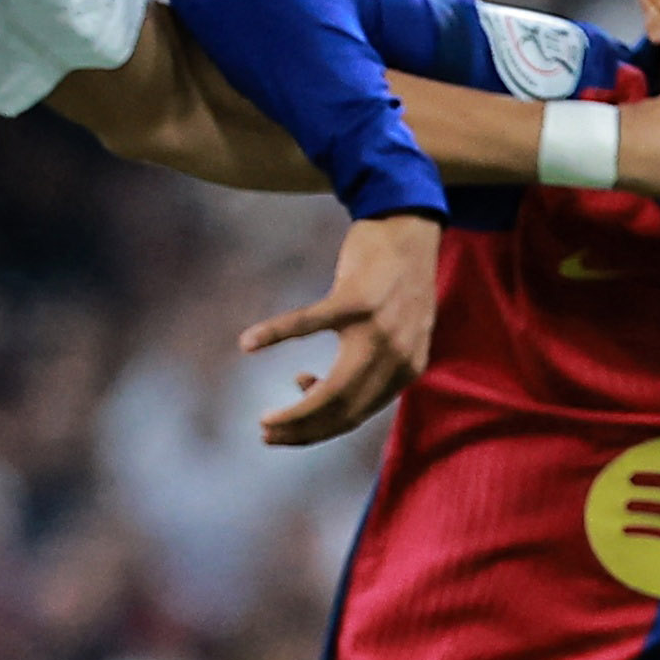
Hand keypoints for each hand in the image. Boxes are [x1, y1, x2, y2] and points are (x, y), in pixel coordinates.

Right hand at [239, 212, 441, 445]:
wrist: (411, 225)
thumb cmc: (394, 279)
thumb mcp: (394, 331)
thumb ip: (365, 363)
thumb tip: (310, 384)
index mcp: (407, 368)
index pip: (357, 416)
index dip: (317, 430)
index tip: (286, 433)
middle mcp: (395, 355)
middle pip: (343, 411)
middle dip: (302, 431)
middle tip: (267, 434)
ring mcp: (376, 328)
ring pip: (331, 389)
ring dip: (295, 412)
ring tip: (266, 421)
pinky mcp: (353, 297)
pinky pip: (307, 324)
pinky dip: (275, 334)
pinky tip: (249, 344)